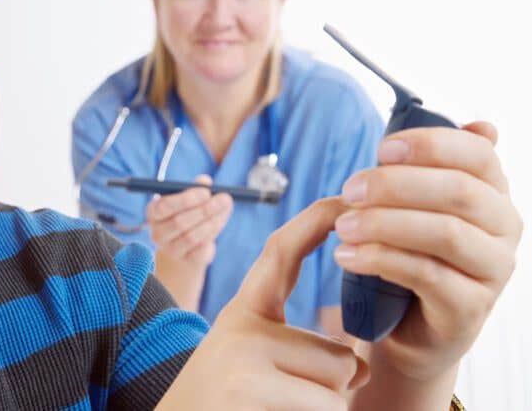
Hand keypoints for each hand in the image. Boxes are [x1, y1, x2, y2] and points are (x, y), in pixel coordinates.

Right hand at [147, 174, 232, 267]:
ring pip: (192, 237)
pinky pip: (201, 250)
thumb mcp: (190, 198)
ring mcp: (169, 250)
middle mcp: (157, 233)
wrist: (188, 246)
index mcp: (154, 212)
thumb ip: (196, 187)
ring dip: (212, 222)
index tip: (206, 192)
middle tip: (224, 199)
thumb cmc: (188, 213)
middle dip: (204, 210)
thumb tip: (205, 181)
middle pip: (179, 223)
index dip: (186, 199)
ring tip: (225, 209)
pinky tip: (218, 223)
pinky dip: (212, 235)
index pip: (165, 207)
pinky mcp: (185, 261)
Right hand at [157, 198, 368, 410]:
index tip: (343, 199)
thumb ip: (305, 352)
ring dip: (326, 408)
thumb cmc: (226, 404)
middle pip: (338, 353)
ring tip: (279, 410)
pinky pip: (328, 406)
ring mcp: (242, 354)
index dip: (314, 222)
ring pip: (339, 382)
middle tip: (287, 400)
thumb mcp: (257, 364)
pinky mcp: (248, 386)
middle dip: (334, 389)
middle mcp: (239, 324)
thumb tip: (363, 367)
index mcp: (242, 312)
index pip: (281, 252)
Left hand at [334, 122, 522, 382]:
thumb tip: (482, 124)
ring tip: (343, 226)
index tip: (381, 149)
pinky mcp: (471, 307)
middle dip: (396, 185)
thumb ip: (432, 166)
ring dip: (384, 224)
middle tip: (350, 189)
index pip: (478, 154)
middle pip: (458, 191)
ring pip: (444, 233)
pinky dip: (381, 260)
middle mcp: (503, 228)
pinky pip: (427, 274)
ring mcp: (493, 270)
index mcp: (492, 192)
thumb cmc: (410, 252)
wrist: (407, 326)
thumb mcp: (416, 205)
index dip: (430, 145)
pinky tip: (348, 256)